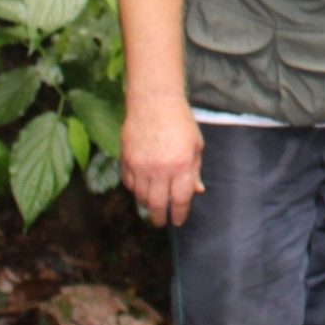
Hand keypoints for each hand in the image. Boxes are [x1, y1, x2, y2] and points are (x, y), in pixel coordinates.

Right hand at [122, 95, 204, 227]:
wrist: (154, 102)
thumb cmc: (180, 122)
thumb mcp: (195, 145)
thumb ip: (194, 171)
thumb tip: (197, 191)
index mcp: (182, 165)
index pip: (181, 199)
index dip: (180, 214)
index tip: (178, 221)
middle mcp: (160, 169)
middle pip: (157, 204)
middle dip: (159, 218)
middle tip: (161, 222)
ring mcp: (141, 165)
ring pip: (141, 197)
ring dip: (147, 205)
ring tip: (152, 206)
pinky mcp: (127, 160)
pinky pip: (129, 184)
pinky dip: (135, 190)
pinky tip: (141, 189)